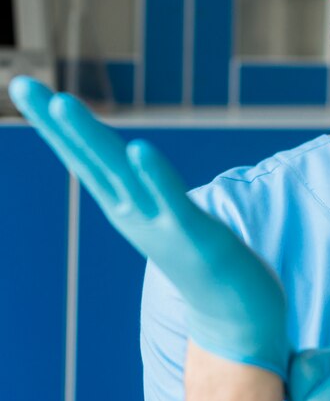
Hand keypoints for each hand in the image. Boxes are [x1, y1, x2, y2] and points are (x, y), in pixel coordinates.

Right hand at [9, 77, 289, 377]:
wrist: (236, 318)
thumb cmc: (202, 259)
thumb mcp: (166, 219)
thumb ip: (150, 197)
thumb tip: (137, 168)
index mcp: (127, 207)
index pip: (87, 160)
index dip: (57, 126)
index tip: (26, 88)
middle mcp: (134, 215)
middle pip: (92, 163)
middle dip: (58, 125)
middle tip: (22, 83)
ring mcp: (161, 227)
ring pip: (122, 178)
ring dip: (93, 141)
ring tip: (64, 102)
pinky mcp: (197, 237)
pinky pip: (171, 203)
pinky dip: (155, 177)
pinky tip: (140, 149)